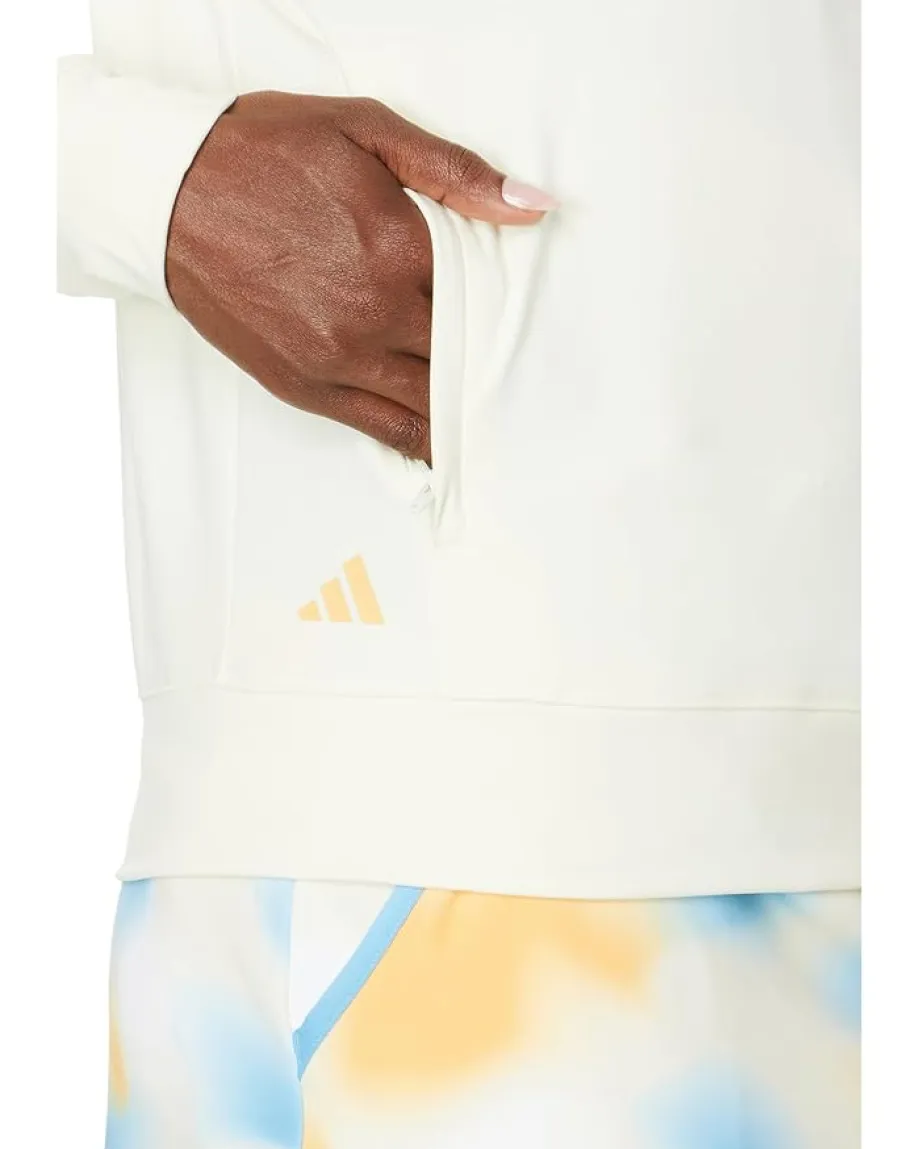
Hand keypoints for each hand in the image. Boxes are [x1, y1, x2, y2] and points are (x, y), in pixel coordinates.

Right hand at [165, 92, 554, 461]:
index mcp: (402, 248)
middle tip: (511, 371)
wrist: (169, 192)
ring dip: (461, 408)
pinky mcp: (306, 387)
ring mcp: (340, 359)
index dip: (503, 308)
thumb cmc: (267, 153)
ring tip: (485, 411)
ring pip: (431, 405)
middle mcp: (377, 314)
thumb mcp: (366, 129)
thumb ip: (455, 172)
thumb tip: (533, 207)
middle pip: (464, 358)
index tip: (513, 313)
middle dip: (486, 362)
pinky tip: (440, 439)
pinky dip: (419, 438)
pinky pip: (384, 430)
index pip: (485, 298)